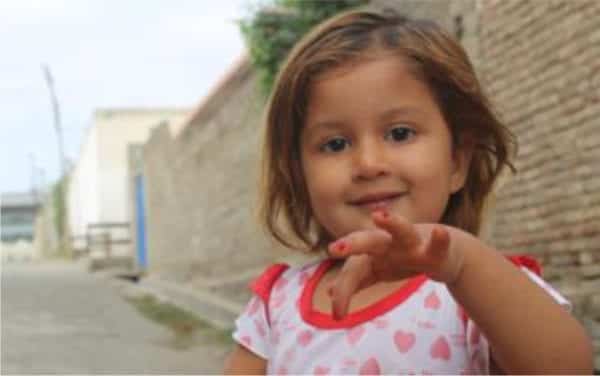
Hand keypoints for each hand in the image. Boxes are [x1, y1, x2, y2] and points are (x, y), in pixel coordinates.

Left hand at [327, 209, 464, 319]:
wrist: (441, 251)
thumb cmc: (402, 259)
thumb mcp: (377, 272)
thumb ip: (355, 280)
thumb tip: (329, 292)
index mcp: (371, 252)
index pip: (353, 271)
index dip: (343, 291)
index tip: (338, 315)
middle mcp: (389, 243)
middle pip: (368, 241)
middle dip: (352, 244)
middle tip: (333, 249)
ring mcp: (412, 244)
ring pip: (401, 231)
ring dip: (392, 224)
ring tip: (378, 216)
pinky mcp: (434, 251)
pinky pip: (437, 246)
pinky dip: (440, 240)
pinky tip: (440, 232)